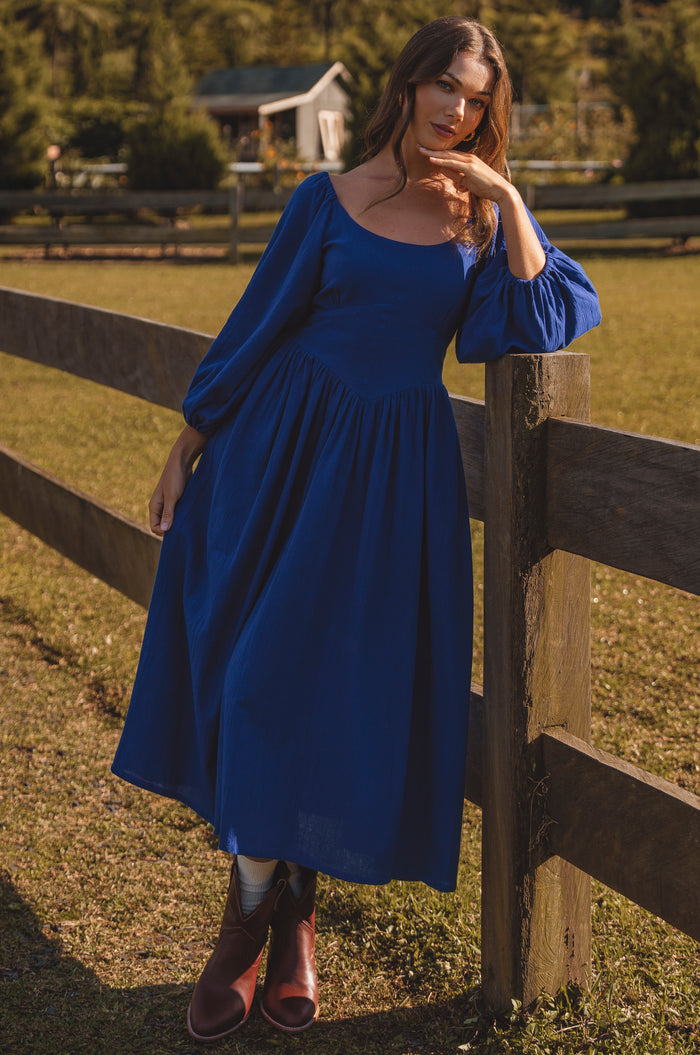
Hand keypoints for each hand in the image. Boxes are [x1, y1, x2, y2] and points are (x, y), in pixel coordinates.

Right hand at [148, 458, 190, 536]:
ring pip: (171, 520)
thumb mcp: (172, 496)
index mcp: (154, 507)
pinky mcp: (177, 501)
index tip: (176, 530)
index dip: (163, 532)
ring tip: (187, 522)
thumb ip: (168, 513)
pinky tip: (190, 516)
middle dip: (171, 529)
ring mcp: (168, 504)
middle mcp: (159, 507)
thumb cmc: (175, 478)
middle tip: (183, 528)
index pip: (155, 527)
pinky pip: (178, 513)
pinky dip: (182, 517)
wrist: (182, 462)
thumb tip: (164, 530)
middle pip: (162, 526)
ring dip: (178, 523)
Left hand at [419, 145, 545, 278]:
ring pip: (448, 155)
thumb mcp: (465, 182)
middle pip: (446, 152)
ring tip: (421, 150)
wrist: (500, 190)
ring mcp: (469, 161)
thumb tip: (441, 169)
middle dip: (432, 149)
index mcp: (468, 160)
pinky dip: (441, 160)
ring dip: (433, 152)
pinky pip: (452, 162)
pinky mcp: (470, 167)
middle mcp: (468, 158)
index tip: (425, 151)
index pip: (449, 155)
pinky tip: (431, 159)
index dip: (437, 153)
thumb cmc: (485, 187)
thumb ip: (454, 175)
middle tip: (418, 146)